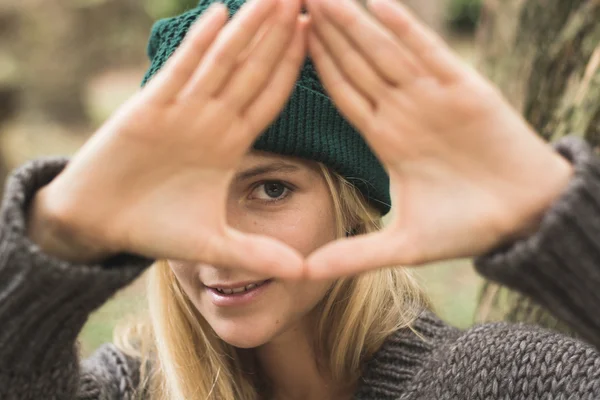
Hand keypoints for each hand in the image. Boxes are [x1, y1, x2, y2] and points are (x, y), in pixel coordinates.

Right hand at [30, 0, 307, 276]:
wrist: (101, 223)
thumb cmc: (156, 227)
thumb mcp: (214, 244)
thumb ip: (258, 253)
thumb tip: (305, 274)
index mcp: (229, 142)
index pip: (270, 97)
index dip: (295, 68)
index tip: (323, 39)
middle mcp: (209, 119)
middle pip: (252, 69)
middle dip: (279, 34)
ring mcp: (179, 110)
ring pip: (221, 62)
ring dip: (248, 29)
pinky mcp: (147, 109)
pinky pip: (179, 72)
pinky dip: (198, 45)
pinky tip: (220, 14)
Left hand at [304, 0, 573, 277]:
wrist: (525, 218)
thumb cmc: (468, 227)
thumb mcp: (403, 245)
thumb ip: (355, 255)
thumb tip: (304, 275)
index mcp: (387, 137)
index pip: (342, 92)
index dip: (314, 67)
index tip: (282, 42)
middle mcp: (405, 110)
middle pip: (356, 63)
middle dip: (324, 31)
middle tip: (290, 0)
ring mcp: (434, 97)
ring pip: (386, 52)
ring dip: (355, 22)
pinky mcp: (467, 91)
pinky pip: (431, 55)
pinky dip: (407, 31)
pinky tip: (380, 5)